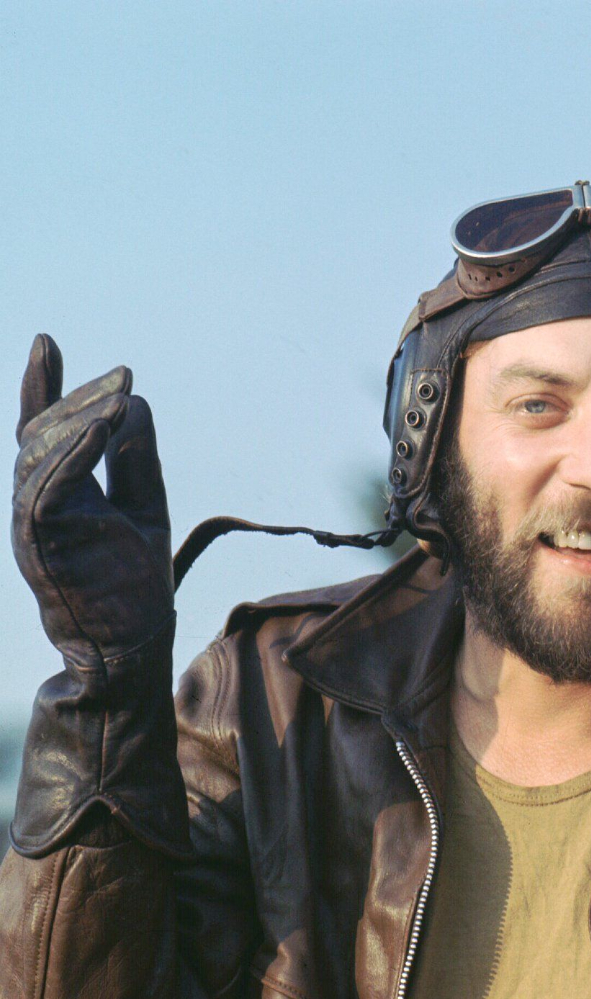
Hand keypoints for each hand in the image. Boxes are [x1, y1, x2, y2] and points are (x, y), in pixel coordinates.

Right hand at [12, 334, 174, 673]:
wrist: (128, 651)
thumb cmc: (132, 588)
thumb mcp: (144, 509)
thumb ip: (137, 462)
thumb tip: (136, 404)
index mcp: (56, 496)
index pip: (40, 432)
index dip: (41, 386)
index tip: (47, 342)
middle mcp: (35, 504)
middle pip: (40, 433)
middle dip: (78, 397)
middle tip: (122, 376)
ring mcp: (33, 523)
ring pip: (40, 453)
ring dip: (80, 418)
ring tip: (120, 395)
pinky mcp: (43, 541)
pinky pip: (50, 486)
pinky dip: (75, 452)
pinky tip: (105, 424)